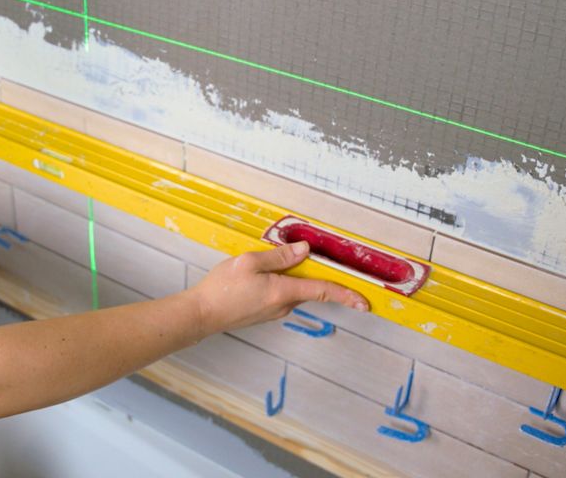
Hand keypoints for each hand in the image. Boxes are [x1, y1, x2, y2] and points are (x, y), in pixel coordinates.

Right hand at [189, 242, 368, 334]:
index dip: (346, 295)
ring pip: (293, 290)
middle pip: (308, 287)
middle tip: (305, 255)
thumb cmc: (221, 289)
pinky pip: (281, 294)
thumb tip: (304, 251)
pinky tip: (261, 274)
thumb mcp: (249, 263)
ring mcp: (273, 311)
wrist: (202, 314)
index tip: (364, 302)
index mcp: (283, 292)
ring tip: (269, 263)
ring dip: (291, 276)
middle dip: (312, 272)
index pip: (322, 290)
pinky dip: (280, 282)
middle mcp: (282, 306)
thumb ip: (279, 257)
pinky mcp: (264, 312)